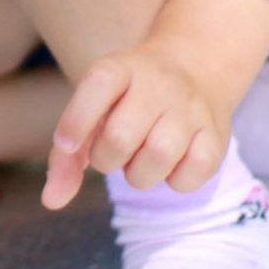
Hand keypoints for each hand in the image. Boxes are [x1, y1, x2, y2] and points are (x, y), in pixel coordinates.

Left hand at [41, 40, 230, 209]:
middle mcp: (157, 83)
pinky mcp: (217, 135)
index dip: (75, 121)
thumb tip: (51, 201)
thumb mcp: (93, 109)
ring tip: (139, 159)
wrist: (195, 67)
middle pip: (120, 137)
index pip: (96, 87)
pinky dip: (174, 181)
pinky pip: (192, 175)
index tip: (66, 144)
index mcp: (119, 68)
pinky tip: (170, 165)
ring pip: (158, 156)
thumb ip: (67, 155)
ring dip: (138, 174)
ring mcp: (191, 108)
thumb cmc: (128, 101)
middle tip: (111, 152)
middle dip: (105, 159)